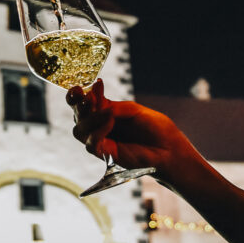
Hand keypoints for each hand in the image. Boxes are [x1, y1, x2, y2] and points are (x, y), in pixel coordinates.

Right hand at [67, 79, 196, 182]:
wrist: (168, 147)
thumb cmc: (154, 127)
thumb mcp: (133, 109)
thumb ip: (113, 107)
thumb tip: (94, 99)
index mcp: (104, 111)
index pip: (82, 103)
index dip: (75, 95)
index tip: (79, 88)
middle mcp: (99, 126)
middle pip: (77, 116)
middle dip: (78, 105)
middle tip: (88, 97)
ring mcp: (101, 141)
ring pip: (79, 130)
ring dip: (89, 119)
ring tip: (107, 113)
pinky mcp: (106, 154)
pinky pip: (91, 144)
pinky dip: (98, 131)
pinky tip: (110, 122)